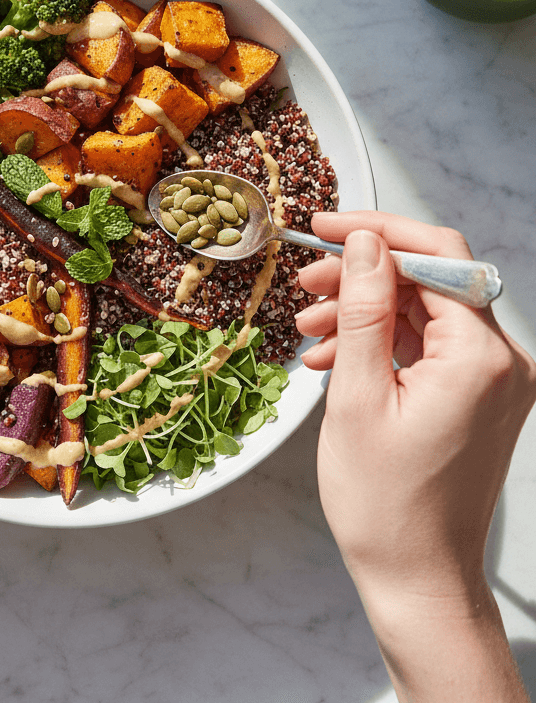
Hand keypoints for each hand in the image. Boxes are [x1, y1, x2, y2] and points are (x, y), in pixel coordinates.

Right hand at [296, 212, 534, 700]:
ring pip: (422, 313)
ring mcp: (492, 381)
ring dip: (363, 312)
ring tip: (307, 330)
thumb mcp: (358, 395)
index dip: (375, 232)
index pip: (437, 256)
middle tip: (303, 284)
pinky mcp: (476, 398)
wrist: (417, 577)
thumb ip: (364, 308)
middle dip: (362, 276)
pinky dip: (380, 344)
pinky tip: (332, 359)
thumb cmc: (384, 502)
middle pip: (429, 281)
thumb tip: (364, 242)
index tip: (322, 228)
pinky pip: (426, 347)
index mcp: (481, 358)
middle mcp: (501, 362)